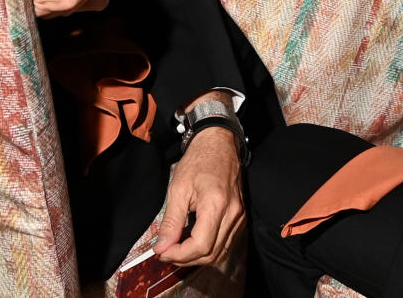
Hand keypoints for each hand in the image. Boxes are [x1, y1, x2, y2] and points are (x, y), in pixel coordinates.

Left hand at [153, 127, 243, 265]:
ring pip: (220, 252)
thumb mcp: (178, 187)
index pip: (201, 245)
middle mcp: (233, 214)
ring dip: (196, 256)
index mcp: (216, 204)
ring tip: (176, 248)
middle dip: (186, 258)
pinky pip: (225, 242)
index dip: (180, 254)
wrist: (218, 143)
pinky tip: (191, 241)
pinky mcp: (240, 217)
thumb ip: (171, 220)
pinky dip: (207, 248)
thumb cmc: (198, 160)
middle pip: (211, 254)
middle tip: (165, 251)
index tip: (162, 251)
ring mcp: (239, 217)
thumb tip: (162, 246)